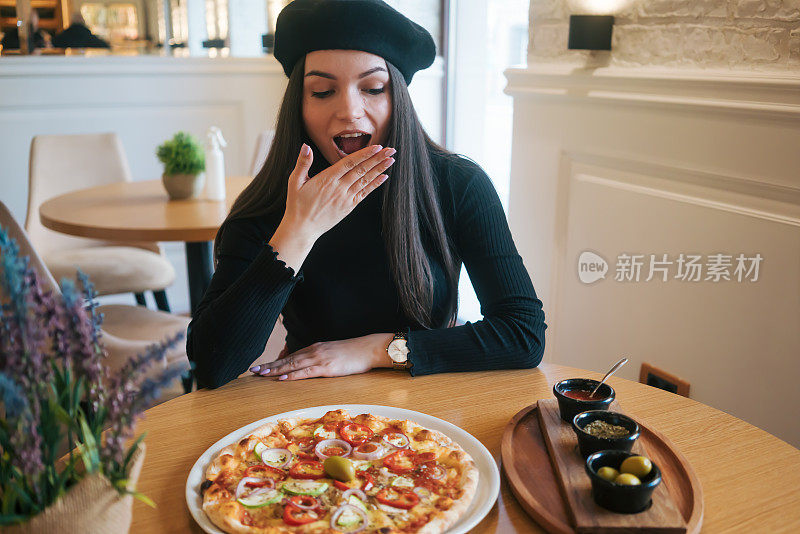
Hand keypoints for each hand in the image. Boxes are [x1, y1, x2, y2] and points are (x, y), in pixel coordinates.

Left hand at [249, 334, 393, 380]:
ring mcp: (320, 359)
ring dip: (276, 370)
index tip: (262, 367)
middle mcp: (314, 351)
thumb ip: (321, 359)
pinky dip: (292, 375)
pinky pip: (306, 372)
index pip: (291, 356)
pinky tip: (282, 378)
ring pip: (293, 365)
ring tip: (262, 374)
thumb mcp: (334, 354)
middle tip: (253, 371)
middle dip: (270, 366)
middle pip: (287, 360)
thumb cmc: (354, 353)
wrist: (369, 348)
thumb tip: (311, 367)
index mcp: (315, 348)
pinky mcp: (327, 367)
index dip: (275, 362)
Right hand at [283, 143, 395, 240]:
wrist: (302, 228)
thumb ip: (302, 163)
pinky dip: (374, 185)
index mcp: (327, 179)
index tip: (376, 147)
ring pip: (365, 181)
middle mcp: (339, 188)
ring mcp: (345, 198)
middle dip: (377, 159)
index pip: (350, 163)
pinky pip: (364, 194)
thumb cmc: (297, 204)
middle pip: (361, 170)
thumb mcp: (295, 181)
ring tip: (391, 160)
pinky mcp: (348, 207)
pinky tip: (384, 177)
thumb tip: (306, 146)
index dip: (364, 154)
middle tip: (390, 150)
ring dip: (379, 170)